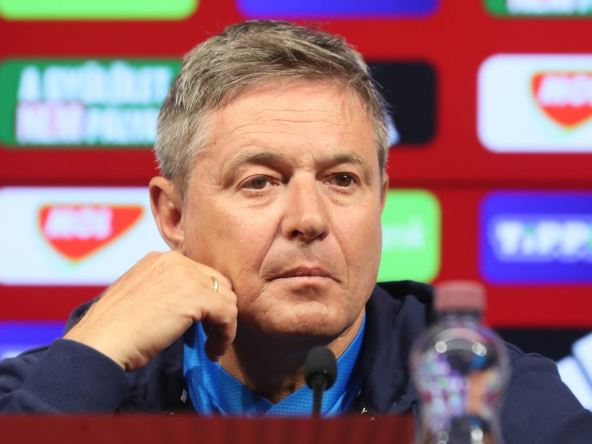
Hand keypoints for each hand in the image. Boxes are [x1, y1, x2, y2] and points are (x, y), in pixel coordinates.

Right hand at [64, 251, 237, 370]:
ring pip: (227, 298)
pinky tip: (212, 352)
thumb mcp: (141, 297)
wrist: (100, 342)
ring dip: (223, 326)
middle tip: (209, 336)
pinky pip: (229, 314)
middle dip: (218, 310)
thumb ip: (166, 291)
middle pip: (218, 283)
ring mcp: (187, 275)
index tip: (201, 325)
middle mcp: (176, 260)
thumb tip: (190, 306)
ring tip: (211, 348)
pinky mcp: (197, 297)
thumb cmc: (114, 330)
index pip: (201, 275)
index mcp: (161, 259)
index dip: (206, 301)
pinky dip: (226, 335)